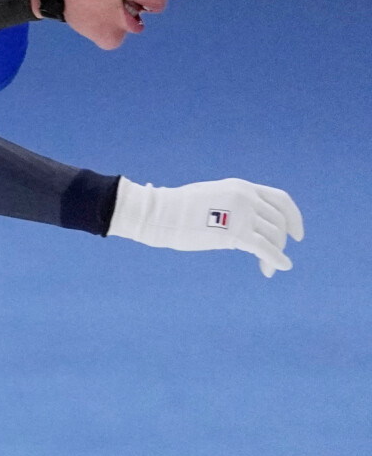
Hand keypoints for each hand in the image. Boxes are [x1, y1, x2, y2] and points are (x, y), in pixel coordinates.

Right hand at [109, 176, 303, 276]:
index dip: (293, 218)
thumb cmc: (175, 210)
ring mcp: (243, 214)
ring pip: (273, 236)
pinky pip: (265, 248)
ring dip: (276, 253)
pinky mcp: (235, 233)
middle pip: (278, 222)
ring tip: (269, 268)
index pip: (281, 200)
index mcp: (242, 187)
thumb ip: (231, 207)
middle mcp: (248, 198)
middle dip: (281, 241)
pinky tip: (280, 268)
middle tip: (276, 256)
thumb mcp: (210, 199)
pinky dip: (276, 259)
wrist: (158, 214)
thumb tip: (241, 230)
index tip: (297, 235)